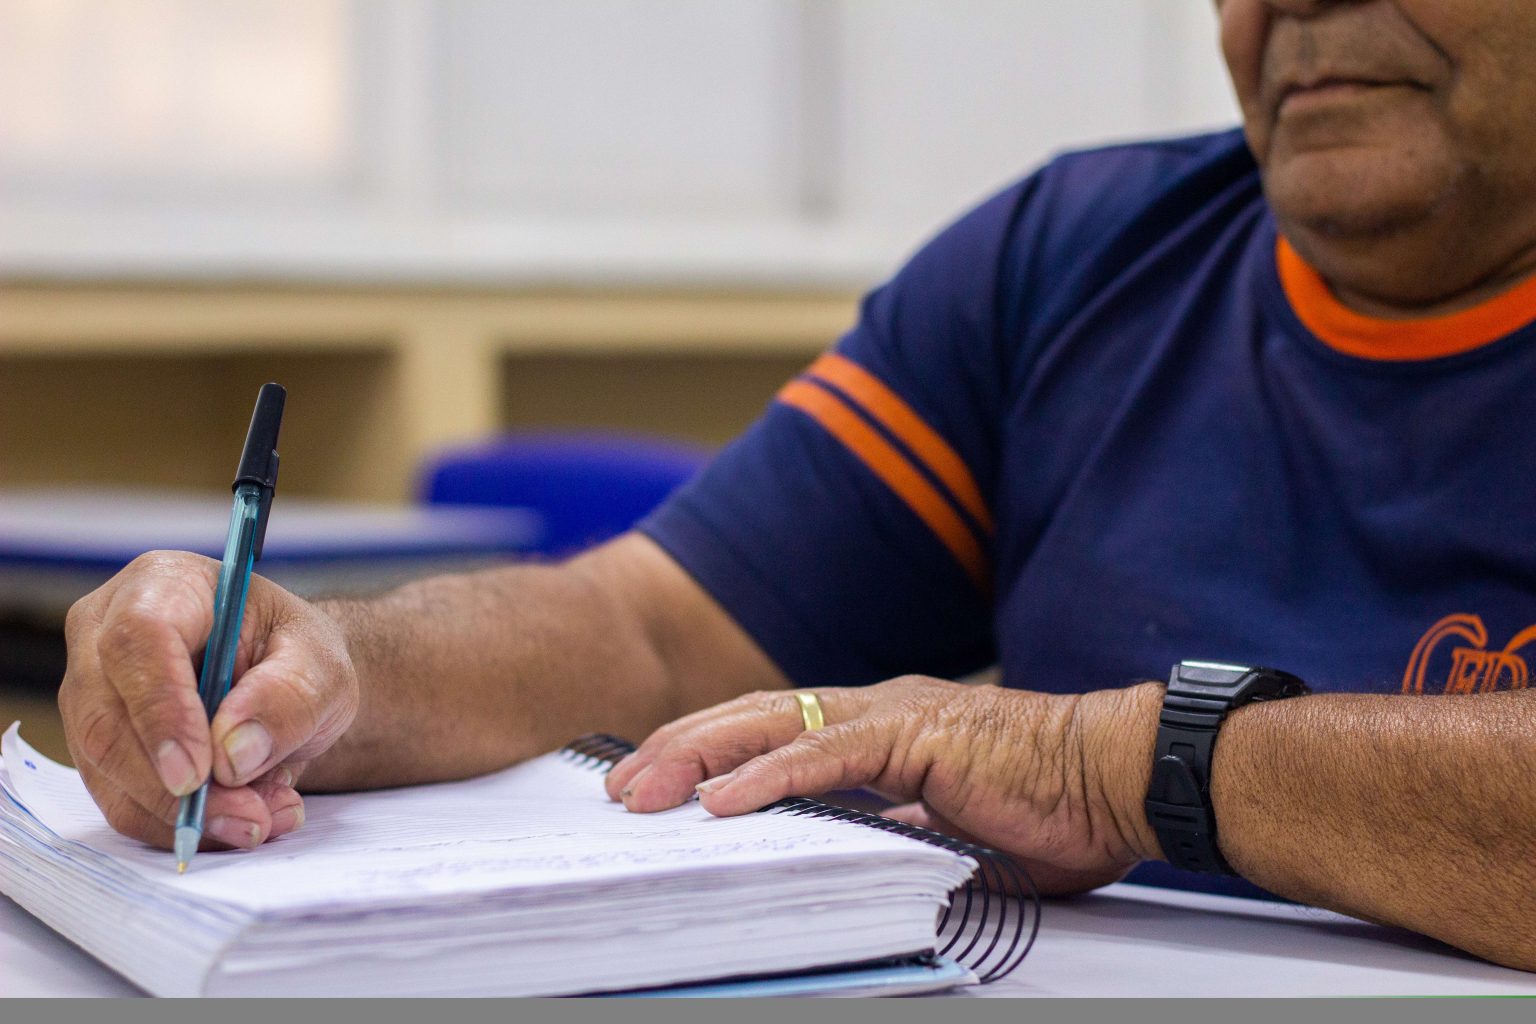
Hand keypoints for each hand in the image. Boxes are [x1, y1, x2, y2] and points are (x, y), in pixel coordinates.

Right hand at [58, 551, 358, 851]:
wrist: (287, 680)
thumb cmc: (298, 656)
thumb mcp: (322, 667)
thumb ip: (287, 698)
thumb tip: (231, 753)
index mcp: (164, 585)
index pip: (138, 638)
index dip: (161, 709)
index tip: (199, 771)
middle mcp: (105, 633)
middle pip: (106, 718)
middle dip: (174, 787)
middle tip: (248, 819)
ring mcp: (92, 693)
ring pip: (108, 771)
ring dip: (183, 814)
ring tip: (262, 819)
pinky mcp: (98, 747)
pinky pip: (122, 801)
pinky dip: (178, 824)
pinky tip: (239, 822)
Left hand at [604, 676, 1163, 894]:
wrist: (1121, 776)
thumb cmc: (1051, 803)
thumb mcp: (950, 828)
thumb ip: (897, 830)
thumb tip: (855, 853)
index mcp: (881, 727)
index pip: (775, 732)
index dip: (712, 753)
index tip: (661, 784)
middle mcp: (875, 710)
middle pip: (754, 719)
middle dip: (681, 750)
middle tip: (620, 786)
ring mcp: (893, 716)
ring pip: (773, 726)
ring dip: (701, 758)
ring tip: (644, 790)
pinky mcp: (917, 736)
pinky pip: (826, 757)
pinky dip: (767, 776)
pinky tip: (720, 798)